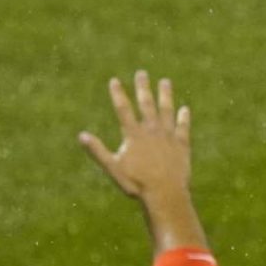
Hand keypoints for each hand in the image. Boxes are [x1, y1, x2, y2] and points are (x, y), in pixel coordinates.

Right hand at [79, 71, 190, 203]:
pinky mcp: (182, 143)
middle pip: (146, 103)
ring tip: (165, 81)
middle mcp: (152, 130)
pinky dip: (183, 117)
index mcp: (133, 134)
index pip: (123, 109)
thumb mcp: (113, 167)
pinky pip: (183, 126)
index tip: (114, 80)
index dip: (118, 94)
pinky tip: (184, 108)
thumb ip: (98, 150)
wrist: (165, 192)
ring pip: (167, 110)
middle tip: (142, 73)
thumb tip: (81, 135)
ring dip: (165, 95)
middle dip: (143, 87)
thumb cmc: (136, 183)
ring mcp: (168, 135)